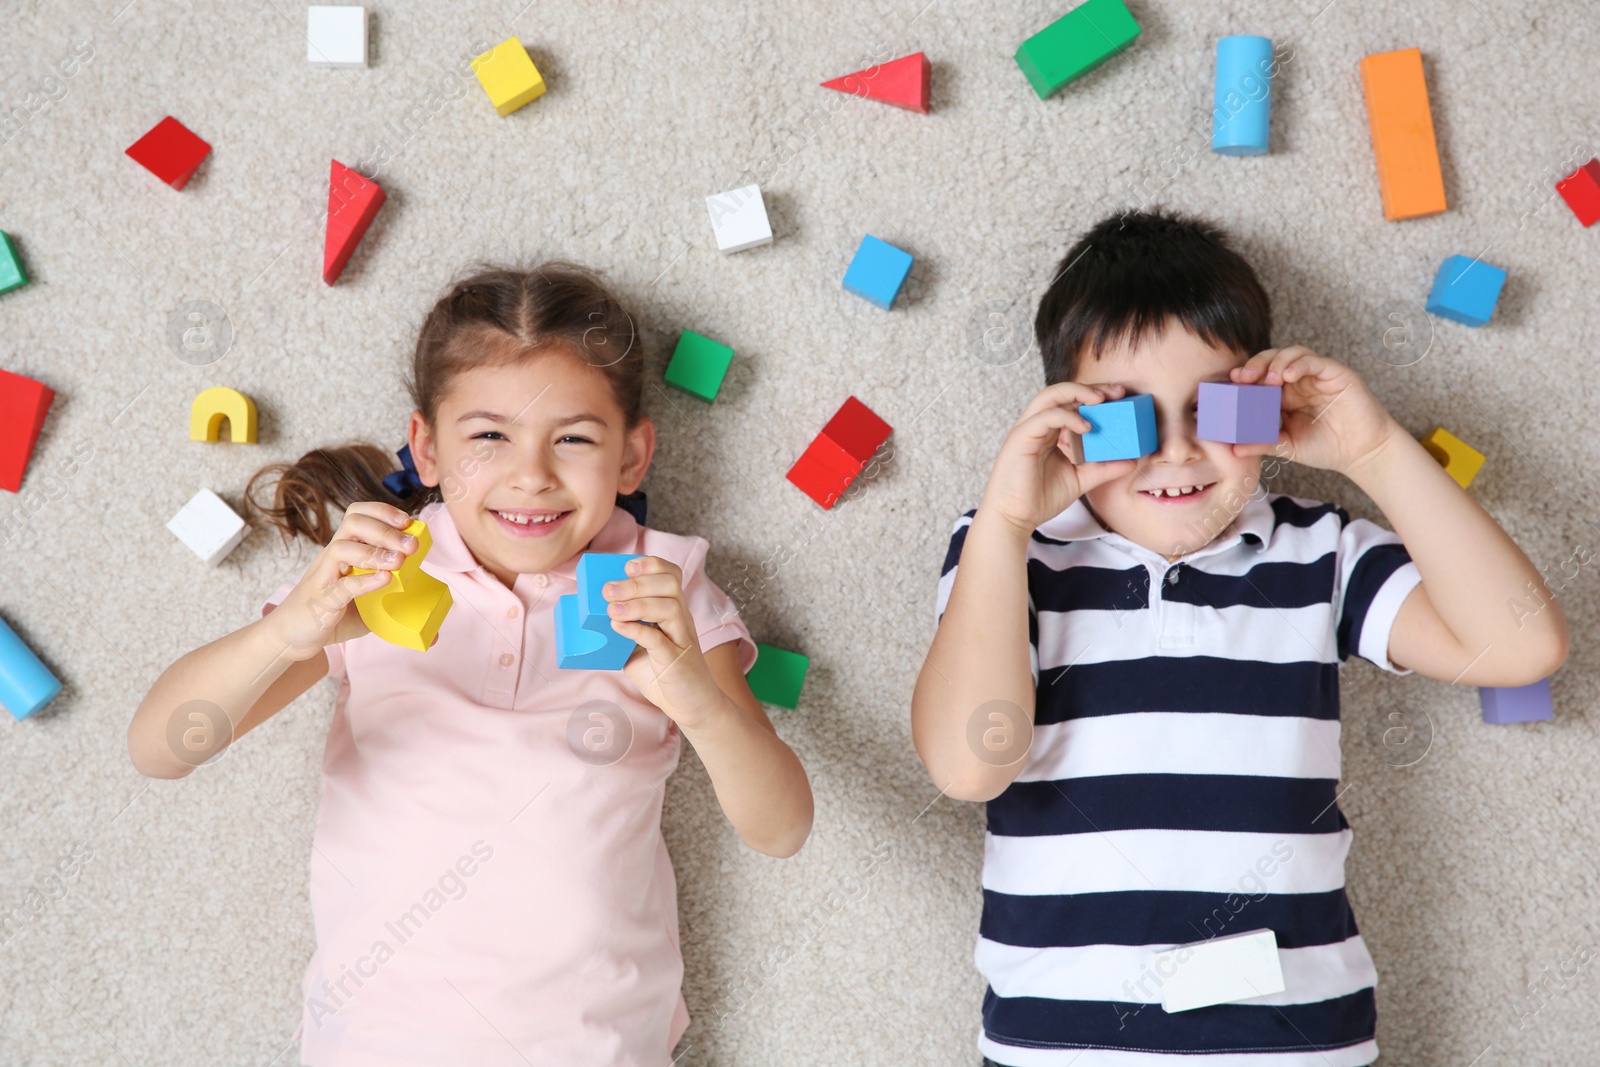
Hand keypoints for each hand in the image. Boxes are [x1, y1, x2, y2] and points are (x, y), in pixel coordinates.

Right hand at [263, 501, 418, 660]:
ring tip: (398, 562)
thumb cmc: (331, 613)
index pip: (357, 515)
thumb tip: (433, 626)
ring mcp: (324, 576)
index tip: (407, 521)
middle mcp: (332, 557)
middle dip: (386, 529)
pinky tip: (384, 580)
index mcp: (344, 551)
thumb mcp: (367, 603)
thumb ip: (392, 601)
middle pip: (353, 524)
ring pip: (342, 548)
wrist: (291, 636)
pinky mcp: (320, 600)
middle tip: (411, 545)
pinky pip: (340, 585)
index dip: (382, 511)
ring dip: (374, 552)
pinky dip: (363, 581)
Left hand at [605, 556, 726, 728]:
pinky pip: (660, 639)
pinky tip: (618, 627)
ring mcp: (681, 638)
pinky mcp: (677, 660)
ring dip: (637, 603)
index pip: (671, 574)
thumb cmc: (664, 673)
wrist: (692, 705)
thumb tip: (588, 618)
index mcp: (673, 610)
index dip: (651, 564)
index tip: (626, 567)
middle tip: (607, 590)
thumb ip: (622, 630)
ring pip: (670, 607)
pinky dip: (638, 630)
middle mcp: (681, 619)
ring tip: (611, 610)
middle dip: (636, 583)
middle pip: (670, 584)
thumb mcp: (638, 647)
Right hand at [979, 382, 1139, 533]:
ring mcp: (1027, 429)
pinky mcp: (1021, 438)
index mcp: (1048, 431)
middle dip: (1090, 388)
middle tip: (1118, 392)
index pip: (1071, 403)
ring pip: (1050, 396)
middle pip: (1061, 392)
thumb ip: (1103, 468)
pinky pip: (1045, 417)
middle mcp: (1036, 425)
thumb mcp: (1080, 479)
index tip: (1121, 397)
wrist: (1015, 518)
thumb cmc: (1039, 498)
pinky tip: (1086, 427)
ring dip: (1077, 393)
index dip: (1094, 395)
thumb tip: (1132, 461)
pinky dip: (1067, 417)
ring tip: (1101, 400)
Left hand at [1227, 346, 1402, 475]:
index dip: (1245, 377)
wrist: (1362, 453)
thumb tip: (1233, 449)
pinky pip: (1315, 361)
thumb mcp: (1287, 446)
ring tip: (1268, 379)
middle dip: (1255, 365)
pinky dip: (1300, 364)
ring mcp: (1317, 375)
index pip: (1260, 377)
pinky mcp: (1336, 374)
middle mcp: (1299, 381)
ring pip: (1293, 354)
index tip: (1230, 384)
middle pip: (1272, 360)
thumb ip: (1262, 443)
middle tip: (1242, 378)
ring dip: (1276, 362)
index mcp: (1284, 395)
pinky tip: (1288, 376)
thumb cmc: (1326, 448)